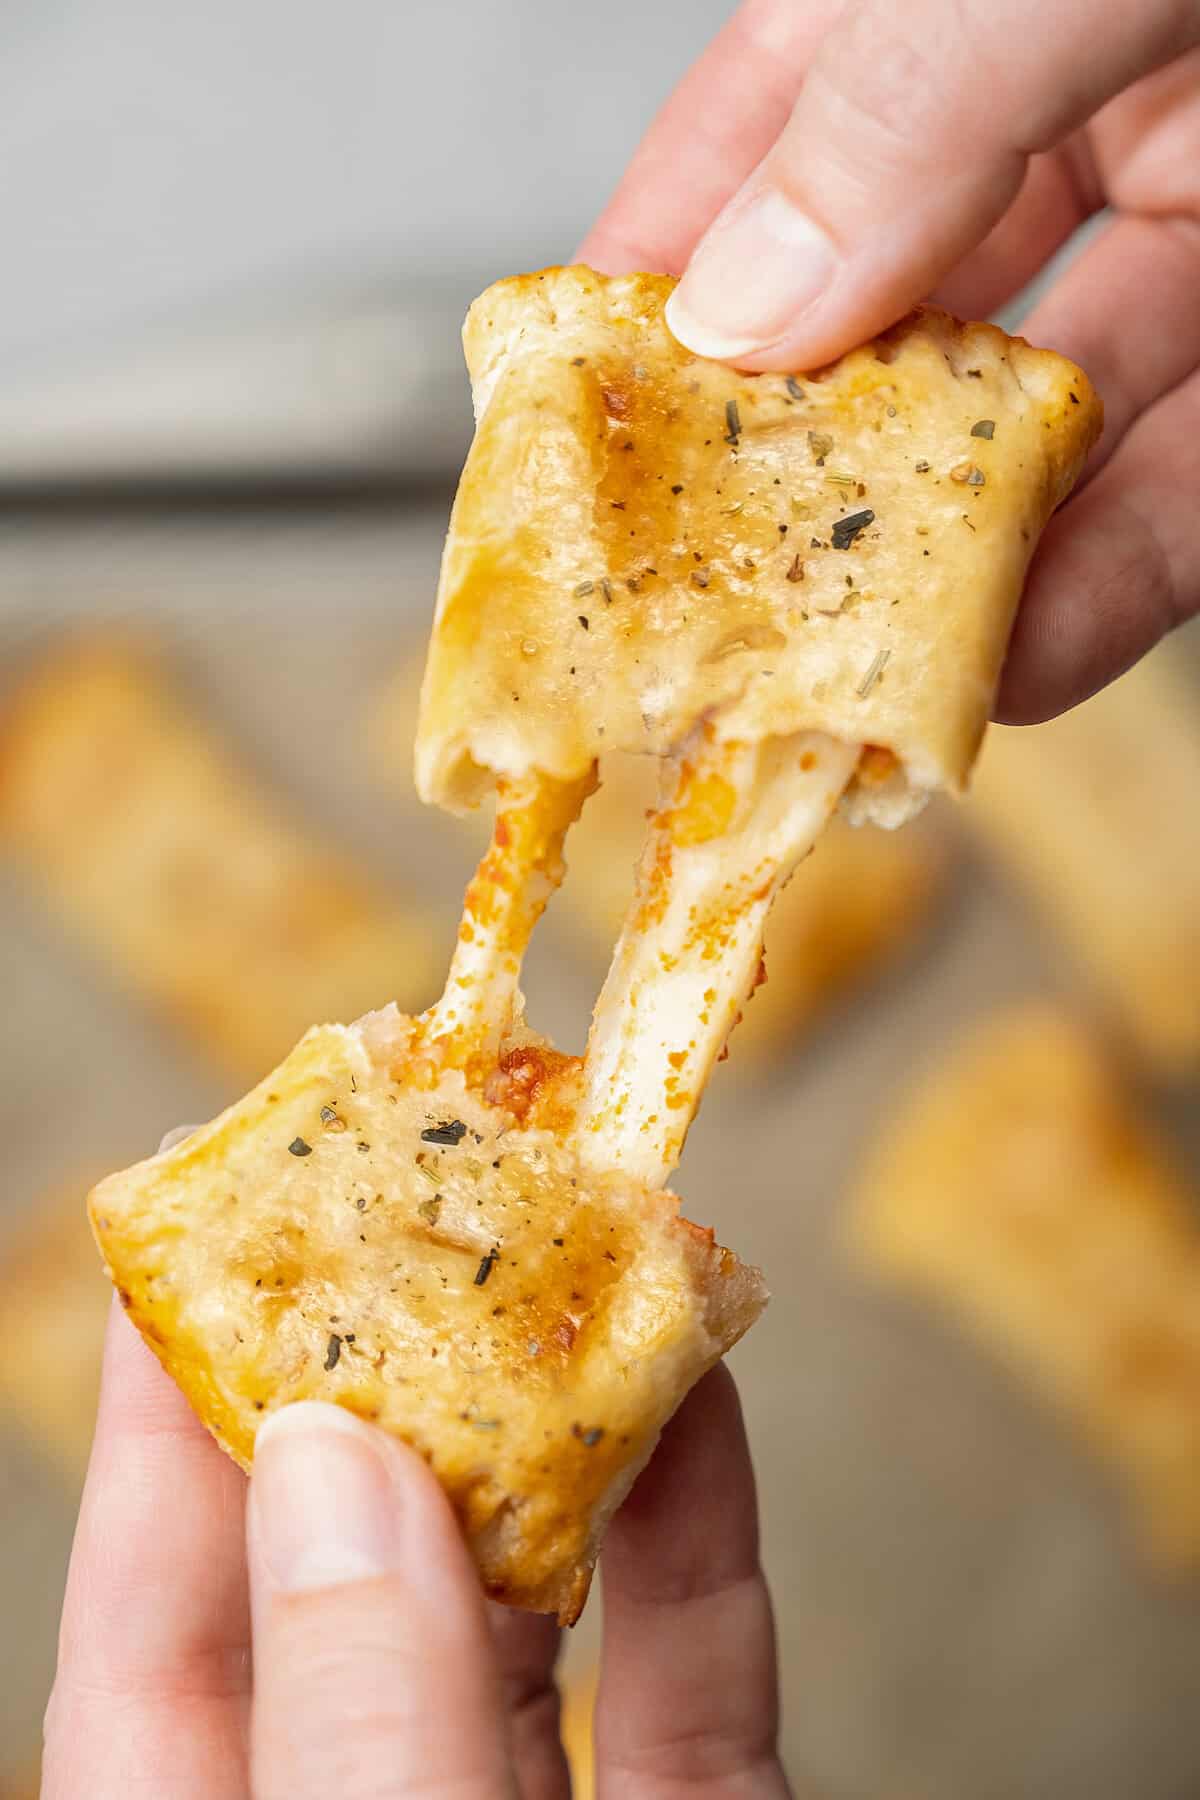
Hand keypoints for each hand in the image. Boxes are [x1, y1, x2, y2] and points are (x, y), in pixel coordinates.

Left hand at [43, 1299, 786, 1797]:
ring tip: (574, 1255)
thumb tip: (332, 1455)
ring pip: (530, 1611)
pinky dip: (703, 1536)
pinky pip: (693, 1679)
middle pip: (355, 1583)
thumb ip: (355, 1711)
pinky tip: (703, 1399)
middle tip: (421, 1202)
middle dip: (394, 1385)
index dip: (171, 1423)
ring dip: (564, 1431)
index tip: (213, 1241)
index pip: (154, 1632)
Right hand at [580, 0, 1199, 723]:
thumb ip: (894, 114)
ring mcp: (1185, 208)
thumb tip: (735, 312)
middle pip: (881, 315)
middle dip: (793, 462)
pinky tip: (1026, 663)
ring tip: (853, 676)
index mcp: (943, 0)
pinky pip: (1187, 481)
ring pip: (1033, 426)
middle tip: (708, 591)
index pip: (756, 141)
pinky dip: (1111, 581)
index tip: (579, 416)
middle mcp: (1052, 106)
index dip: (658, 280)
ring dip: (944, 566)